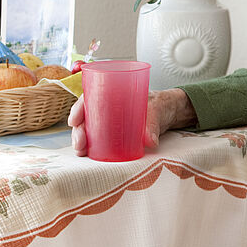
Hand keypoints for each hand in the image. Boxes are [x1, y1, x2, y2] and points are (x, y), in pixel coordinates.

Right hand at [68, 87, 196, 155]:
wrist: (171, 111)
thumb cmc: (161, 103)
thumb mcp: (158, 109)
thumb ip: (153, 124)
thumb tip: (150, 141)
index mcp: (115, 93)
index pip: (90, 96)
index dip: (78, 107)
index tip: (74, 120)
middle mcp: (109, 106)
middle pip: (86, 115)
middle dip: (78, 129)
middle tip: (79, 143)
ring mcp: (111, 120)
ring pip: (89, 128)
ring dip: (81, 139)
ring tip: (81, 151)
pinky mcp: (116, 133)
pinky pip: (99, 137)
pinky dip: (91, 145)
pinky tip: (88, 153)